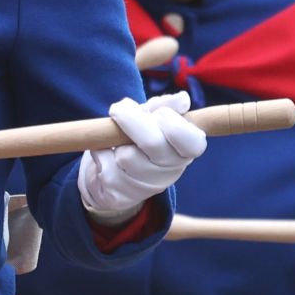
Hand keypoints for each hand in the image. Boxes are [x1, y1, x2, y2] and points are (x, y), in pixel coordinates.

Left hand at [79, 91, 206, 221]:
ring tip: (115, 139)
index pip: (194, 143)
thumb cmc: (137, 137)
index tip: (160, 113)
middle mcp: (169, 172)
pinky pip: (106, 165)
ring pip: (127, 156)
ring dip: (114, 140)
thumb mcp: (151, 118)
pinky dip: (100, 152)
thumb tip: (182, 99)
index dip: (176, 125)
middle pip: (153, 144)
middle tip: (118, 109)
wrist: (111, 171)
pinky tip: (106, 153)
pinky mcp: (120, 195)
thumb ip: (165, 106)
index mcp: (183, 152)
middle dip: (132, 120)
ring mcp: (145, 187)